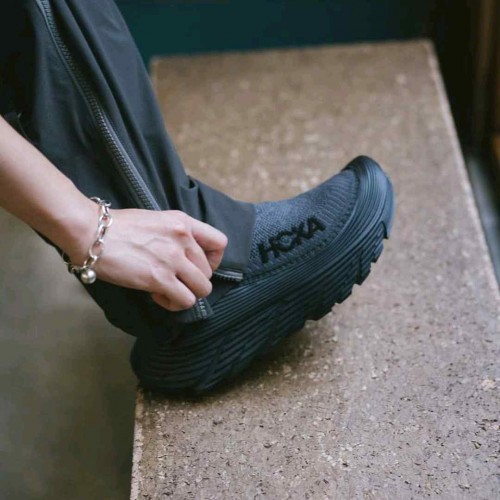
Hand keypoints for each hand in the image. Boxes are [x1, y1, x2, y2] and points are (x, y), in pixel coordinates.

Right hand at [65, 208, 227, 311]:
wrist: (91, 231)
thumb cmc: (117, 227)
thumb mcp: (156, 220)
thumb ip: (175, 234)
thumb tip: (184, 257)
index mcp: (183, 222)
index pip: (220, 243)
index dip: (213, 260)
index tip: (197, 266)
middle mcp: (183, 239)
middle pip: (209, 272)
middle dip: (193, 281)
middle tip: (173, 281)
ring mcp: (173, 259)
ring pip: (202, 289)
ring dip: (186, 294)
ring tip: (166, 290)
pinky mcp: (160, 278)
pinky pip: (185, 300)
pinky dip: (174, 304)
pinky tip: (158, 295)